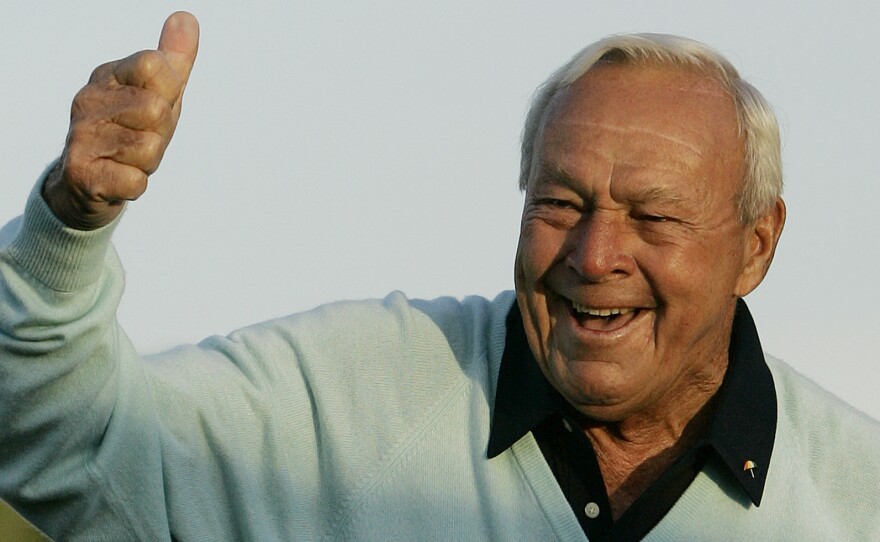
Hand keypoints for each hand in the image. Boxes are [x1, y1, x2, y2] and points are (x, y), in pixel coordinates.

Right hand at [42, 12, 199, 229]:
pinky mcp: (84, 175)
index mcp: (107, 76)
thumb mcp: (157, 92)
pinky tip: (118, 177)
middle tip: (142, 137)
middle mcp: (88, 101)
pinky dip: (136, 184)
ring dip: (148, 161)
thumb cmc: (130, 130)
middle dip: (161, 132)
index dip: (168, 91)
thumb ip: (173, 59)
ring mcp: (81, 137)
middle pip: (157, 109)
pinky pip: (136, 181)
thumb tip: (187, 18)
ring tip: (128, 158)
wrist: (88, 183)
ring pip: (149, 148)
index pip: (153, 65)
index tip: (155, 105)